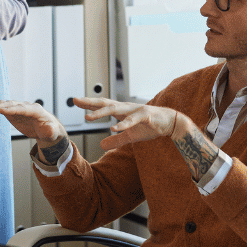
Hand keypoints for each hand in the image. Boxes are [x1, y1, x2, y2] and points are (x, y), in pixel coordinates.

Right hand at [0, 98, 65, 145]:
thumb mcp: (52, 132)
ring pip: (5, 105)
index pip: (23, 109)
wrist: (46, 128)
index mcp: (35, 110)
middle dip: (1, 107)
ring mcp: (18, 108)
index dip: (12, 109)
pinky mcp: (12, 112)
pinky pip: (1, 108)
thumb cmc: (50, 130)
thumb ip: (50, 130)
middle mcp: (25, 106)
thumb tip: (49, 128)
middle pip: (11, 105)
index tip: (2, 111)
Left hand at [73, 96, 188, 149]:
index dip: (89, 103)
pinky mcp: (145, 116)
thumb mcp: (130, 136)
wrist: (171, 123)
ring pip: (115, 110)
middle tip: (76, 101)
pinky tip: (113, 128)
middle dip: (90, 102)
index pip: (102, 105)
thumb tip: (102, 145)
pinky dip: (122, 124)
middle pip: (105, 103)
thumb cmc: (150, 126)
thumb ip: (116, 140)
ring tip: (89, 117)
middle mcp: (126, 108)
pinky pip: (132, 120)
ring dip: (101, 113)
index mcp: (122, 111)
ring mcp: (135, 110)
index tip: (75, 101)